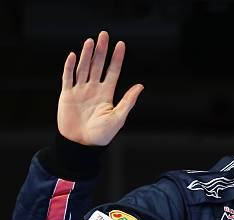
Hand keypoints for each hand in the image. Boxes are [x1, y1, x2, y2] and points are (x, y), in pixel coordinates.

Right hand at [57, 31, 143, 145]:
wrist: (82, 145)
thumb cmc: (102, 135)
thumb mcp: (118, 117)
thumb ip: (128, 101)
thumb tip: (140, 86)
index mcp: (106, 94)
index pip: (113, 72)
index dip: (116, 59)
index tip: (121, 45)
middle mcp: (93, 90)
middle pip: (98, 66)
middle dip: (101, 50)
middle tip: (104, 35)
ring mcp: (80, 91)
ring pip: (83, 68)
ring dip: (87, 55)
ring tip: (91, 41)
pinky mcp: (67, 96)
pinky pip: (68, 78)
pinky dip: (70, 67)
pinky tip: (74, 56)